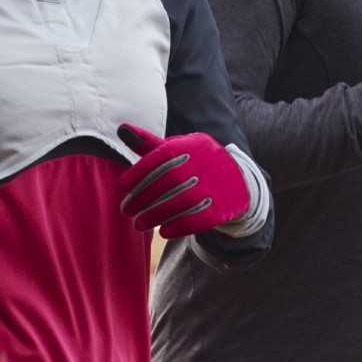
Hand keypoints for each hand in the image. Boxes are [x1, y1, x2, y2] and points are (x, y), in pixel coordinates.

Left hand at [116, 124, 252, 238]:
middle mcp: (205, 163)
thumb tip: (122, 130)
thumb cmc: (196, 163)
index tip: (123, 185)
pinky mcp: (222, 208)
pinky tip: (164, 232)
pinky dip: (178, 227)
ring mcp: (216, 186)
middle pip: (169, 181)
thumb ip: (150, 144)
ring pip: (181, 202)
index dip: (139, 172)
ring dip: (156, 216)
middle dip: (143, 197)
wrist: (239, 180)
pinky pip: (198, 220)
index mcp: (192, 146)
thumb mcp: (178, 149)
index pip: (162, 156)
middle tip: (126, 210)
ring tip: (139, 224)